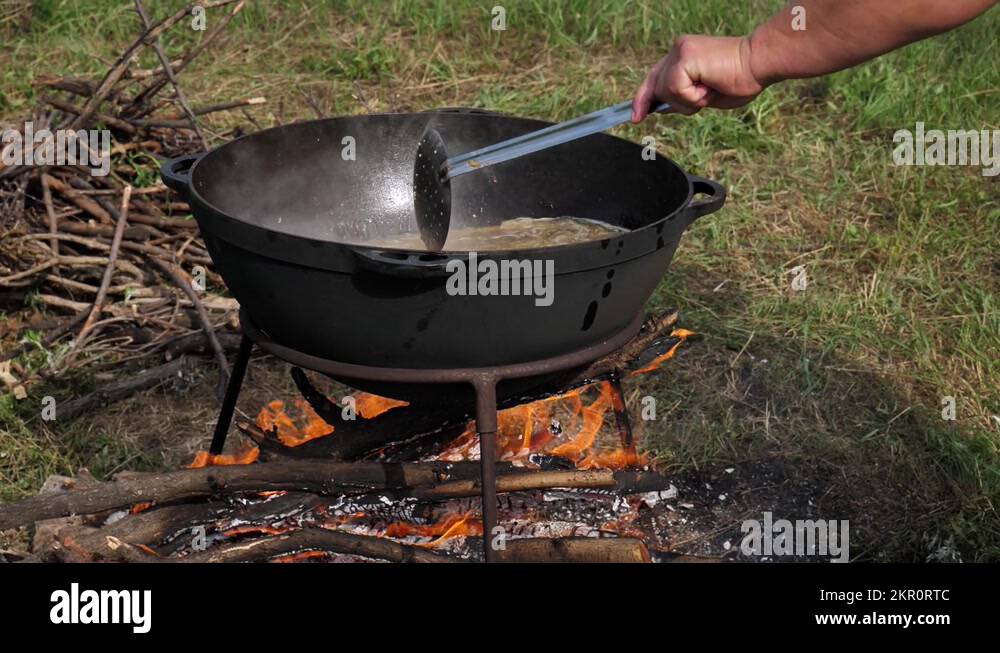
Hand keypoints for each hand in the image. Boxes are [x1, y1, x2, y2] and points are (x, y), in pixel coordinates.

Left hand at [631, 35, 765, 120]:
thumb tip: (659, 107)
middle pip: (654, 86)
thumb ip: (682, 98)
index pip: (655, 78)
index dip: (643, 98)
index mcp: (683, 55)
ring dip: (689, 101)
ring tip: (711, 89)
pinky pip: (675, 90)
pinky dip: (693, 97)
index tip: (636, 117)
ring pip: (664, 92)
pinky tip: (709, 87)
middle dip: (664, 103)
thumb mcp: (704, 95)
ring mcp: (679, 52)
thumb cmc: (740, 80)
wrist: (760, 64)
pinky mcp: (684, 58)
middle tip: (699, 98)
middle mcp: (678, 49)